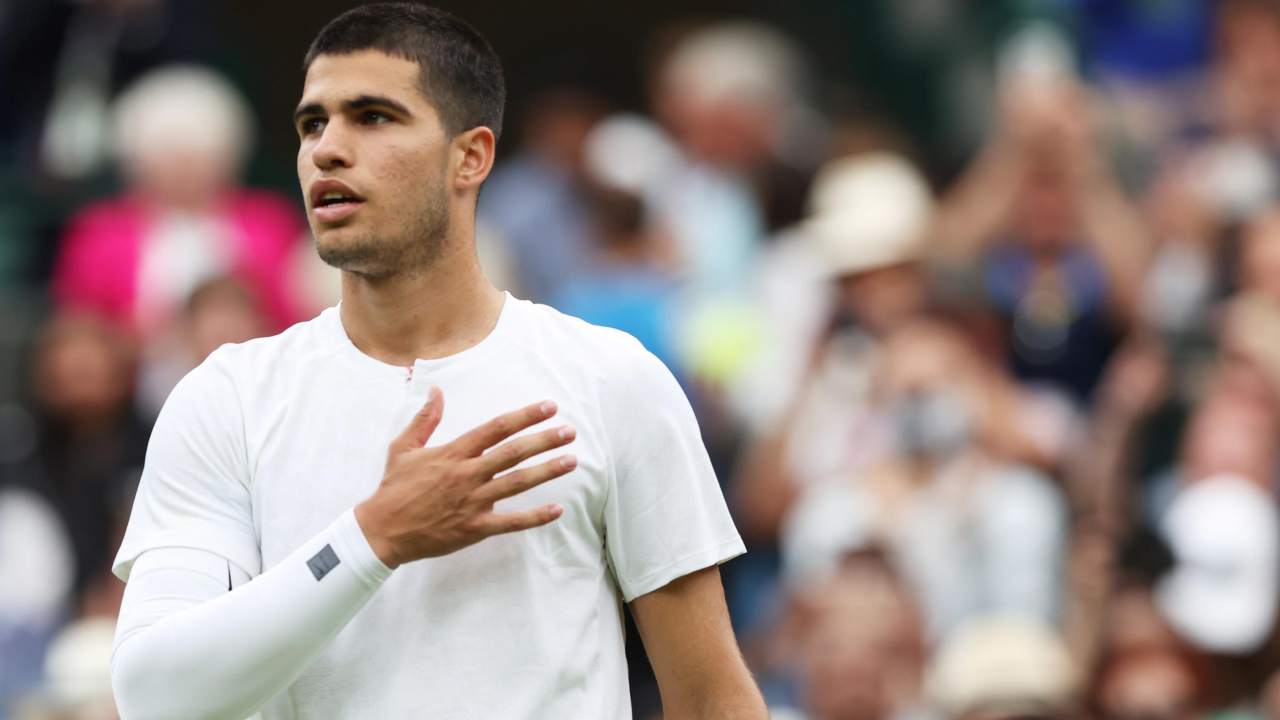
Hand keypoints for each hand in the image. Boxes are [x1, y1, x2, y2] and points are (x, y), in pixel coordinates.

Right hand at [355, 387, 576, 567]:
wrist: (381, 530)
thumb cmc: (394, 488)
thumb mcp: (404, 448)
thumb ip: (425, 419)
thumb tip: (436, 391)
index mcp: (454, 453)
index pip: (496, 428)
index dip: (525, 416)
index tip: (549, 407)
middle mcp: (467, 474)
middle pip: (513, 453)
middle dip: (544, 440)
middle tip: (569, 431)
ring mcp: (472, 501)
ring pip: (517, 483)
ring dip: (546, 471)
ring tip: (571, 460)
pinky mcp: (474, 528)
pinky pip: (510, 522)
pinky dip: (535, 516)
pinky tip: (557, 509)